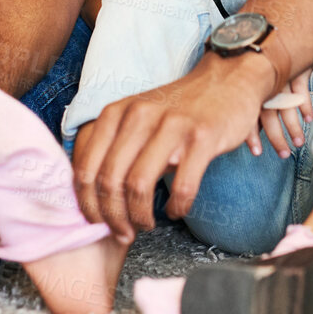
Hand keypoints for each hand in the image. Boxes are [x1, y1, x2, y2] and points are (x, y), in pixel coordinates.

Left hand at [71, 51, 273, 243]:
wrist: (226, 80)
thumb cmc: (177, 108)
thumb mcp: (136, 115)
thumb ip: (112, 145)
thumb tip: (92, 193)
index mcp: (116, 113)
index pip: (86, 168)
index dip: (87, 204)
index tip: (97, 223)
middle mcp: (139, 116)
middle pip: (109, 181)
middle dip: (112, 217)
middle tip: (123, 233)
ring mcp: (171, 125)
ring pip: (139, 185)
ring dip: (139, 216)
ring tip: (146, 225)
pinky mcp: (202, 137)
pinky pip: (182, 185)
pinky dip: (177, 207)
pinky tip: (176, 211)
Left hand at [249, 68, 312, 157]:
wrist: (283, 33)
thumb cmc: (267, 59)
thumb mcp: (256, 77)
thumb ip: (254, 100)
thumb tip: (253, 128)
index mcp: (250, 87)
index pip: (249, 114)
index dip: (251, 135)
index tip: (256, 152)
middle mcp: (263, 84)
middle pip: (269, 116)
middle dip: (276, 137)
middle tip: (283, 155)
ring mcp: (280, 76)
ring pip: (286, 106)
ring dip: (293, 126)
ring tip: (299, 142)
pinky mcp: (296, 69)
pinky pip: (301, 90)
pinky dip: (304, 105)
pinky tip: (308, 118)